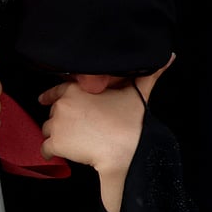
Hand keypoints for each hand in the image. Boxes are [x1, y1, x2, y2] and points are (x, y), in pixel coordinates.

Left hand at [39, 55, 173, 211]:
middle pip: (54, 112)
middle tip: (77, 128)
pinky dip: (49, 152)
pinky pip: (44, 148)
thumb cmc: (132, 121)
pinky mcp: (55, 143)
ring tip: (71, 141)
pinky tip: (57, 154)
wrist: (125, 149)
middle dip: (62, 119)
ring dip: (56, 135)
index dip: (50, 96)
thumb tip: (168, 57)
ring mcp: (57, 125)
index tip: (43, 100)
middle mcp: (62, 105)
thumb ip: (148, 74)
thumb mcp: (139, 93)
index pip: (56, 90)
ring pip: (48, 130)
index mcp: (76, 89)